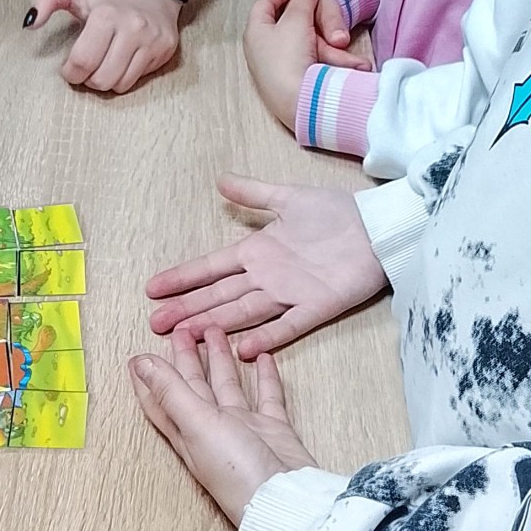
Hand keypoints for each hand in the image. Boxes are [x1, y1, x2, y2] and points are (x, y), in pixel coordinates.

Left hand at [26, 0, 182, 94]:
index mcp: (106, 14)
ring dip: (107, 80)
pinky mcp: (164, 50)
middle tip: (88, 67)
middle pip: (101, 79)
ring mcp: (151, 40)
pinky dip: (125, 77)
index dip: (71, 72)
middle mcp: (132, 27)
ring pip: (120, 84)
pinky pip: (137, 80)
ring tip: (104, 64)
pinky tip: (122, 61)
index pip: (82, 62)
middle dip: (89, 79)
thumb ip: (45, 0)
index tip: (70, 67)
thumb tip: (29, 22)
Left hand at [131, 327, 317, 524]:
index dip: (149, 377)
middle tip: (183, 328)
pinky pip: (267, 396)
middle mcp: (212, 430)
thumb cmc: (237, 472)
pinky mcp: (272, 430)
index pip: (161, 398)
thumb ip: (171, 391)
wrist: (287, 499)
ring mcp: (243, 429)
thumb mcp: (197, 424)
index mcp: (188, 431)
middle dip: (186, 358)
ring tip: (217, 332)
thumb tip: (139, 364)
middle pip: (194, 386)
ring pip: (228, 386)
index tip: (139, 354)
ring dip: (221, 360)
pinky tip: (262, 356)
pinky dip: (264, 376)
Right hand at [146, 175, 386, 357]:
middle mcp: (267, 277)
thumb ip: (253, 193)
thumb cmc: (334, 212)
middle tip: (155, 323)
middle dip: (187, 308)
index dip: (184, 277)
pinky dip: (268, 338)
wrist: (377, 226)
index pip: (212, 267)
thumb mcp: (288, 197)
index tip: (154, 288)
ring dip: (215, 325)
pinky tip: (244, 350)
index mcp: (258, 251)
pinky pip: (289, 325)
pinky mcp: (317, 307)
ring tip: (186, 336)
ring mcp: (290, 294)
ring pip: (244, 313)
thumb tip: (220, 180)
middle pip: (220, 296)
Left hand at [243, 0, 370, 129]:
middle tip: (326, 10)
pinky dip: (336, 61)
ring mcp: (284, 66)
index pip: (264, 5)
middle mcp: (267, 50)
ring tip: (343, 42)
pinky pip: (320, 63)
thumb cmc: (289, 59)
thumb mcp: (296, 21)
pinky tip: (354, 65)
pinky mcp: (301, 80)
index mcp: (256, 33)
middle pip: (295, 23)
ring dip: (332, 44)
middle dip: (318, 18)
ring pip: (313, 44)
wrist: (300, 103)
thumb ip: (303, 0)